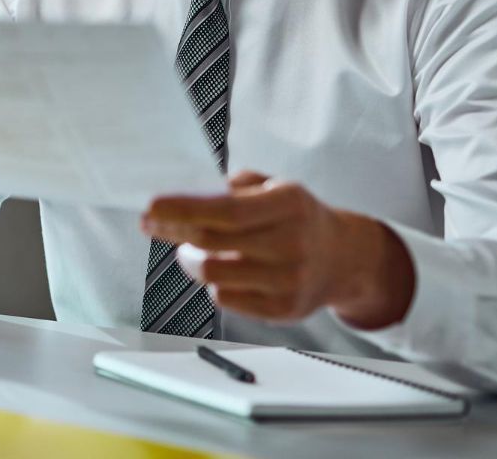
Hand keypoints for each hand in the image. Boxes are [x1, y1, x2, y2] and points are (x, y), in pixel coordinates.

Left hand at [141, 171, 414, 329]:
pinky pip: (226, 300)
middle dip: (173, 232)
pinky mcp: (285, 310)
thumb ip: (232, 187)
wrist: (345, 258)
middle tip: (154, 224)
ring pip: (213, 275)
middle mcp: (293, 243)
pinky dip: (214, 284)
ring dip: (190, 260)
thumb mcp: (274, 186)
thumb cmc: (296, 218)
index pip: (226, 210)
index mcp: (290, 203)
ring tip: (191, 249)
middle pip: (213, 242)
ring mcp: (291, 280)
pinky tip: (222, 270)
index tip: (151, 206)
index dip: (183, 209)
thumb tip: (184, 195)